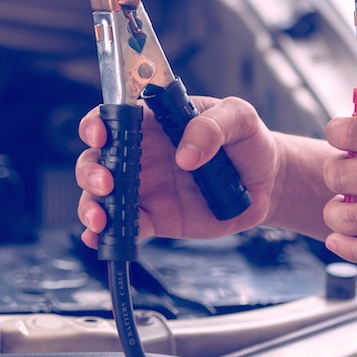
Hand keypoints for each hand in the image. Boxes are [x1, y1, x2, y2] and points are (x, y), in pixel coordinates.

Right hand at [74, 96, 279, 248]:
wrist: (266, 183)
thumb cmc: (247, 142)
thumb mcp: (239, 118)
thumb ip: (212, 126)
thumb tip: (186, 154)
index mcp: (153, 122)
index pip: (113, 117)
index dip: (96, 125)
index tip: (100, 136)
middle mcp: (140, 154)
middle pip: (96, 159)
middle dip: (90, 171)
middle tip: (107, 183)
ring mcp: (144, 187)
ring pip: (101, 196)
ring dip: (91, 206)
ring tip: (101, 218)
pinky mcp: (154, 217)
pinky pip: (124, 226)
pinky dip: (108, 234)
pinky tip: (103, 239)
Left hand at [320, 86, 356, 262]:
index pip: (349, 131)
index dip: (337, 131)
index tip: (341, 134)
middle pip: (339, 172)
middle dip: (335, 169)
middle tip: (345, 170)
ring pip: (347, 214)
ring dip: (337, 208)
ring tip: (345, 203)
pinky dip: (347, 246)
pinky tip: (341, 237)